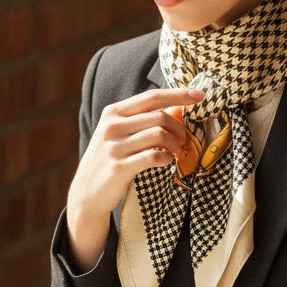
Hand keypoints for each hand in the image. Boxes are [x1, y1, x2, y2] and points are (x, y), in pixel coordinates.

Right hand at [66, 87, 203, 269]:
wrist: (87, 192)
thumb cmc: (110, 159)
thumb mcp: (122, 133)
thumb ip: (146, 119)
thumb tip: (179, 108)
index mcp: (113, 112)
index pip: (152, 97)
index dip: (178, 94)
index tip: (200, 95)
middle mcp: (112, 126)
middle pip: (159, 116)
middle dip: (179, 127)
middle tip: (184, 139)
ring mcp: (114, 147)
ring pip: (159, 135)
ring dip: (175, 144)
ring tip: (175, 151)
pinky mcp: (119, 167)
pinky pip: (154, 157)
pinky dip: (166, 158)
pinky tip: (166, 160)